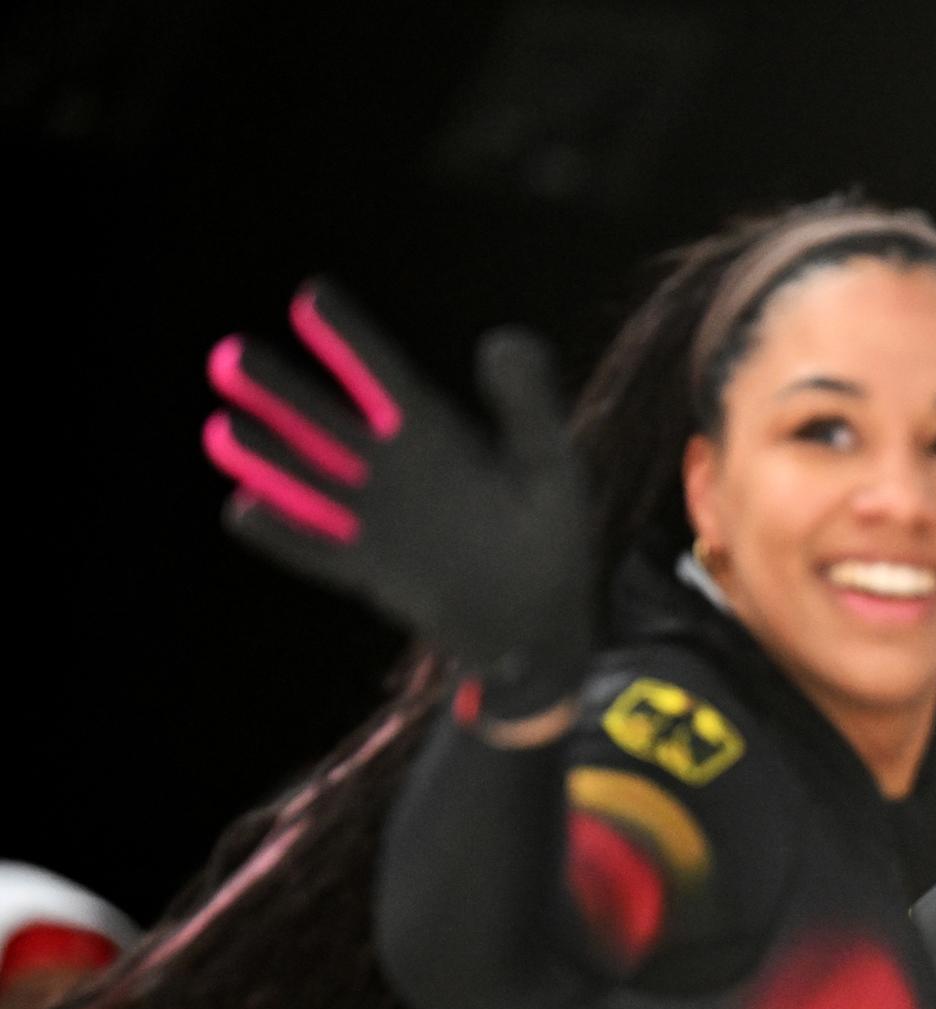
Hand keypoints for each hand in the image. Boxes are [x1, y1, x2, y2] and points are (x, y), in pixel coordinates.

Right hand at [203, 280, 592, 715]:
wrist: (541, 623)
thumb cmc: (551, 538)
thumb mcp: (550, 463)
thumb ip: (528, 404)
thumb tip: (499, 339)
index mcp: (437, 432)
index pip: (383, 374)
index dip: (349, 338)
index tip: (311, 295)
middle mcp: (394, 467)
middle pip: (326, 421)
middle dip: (281, 390)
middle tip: (230, 355)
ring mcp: (376, 518)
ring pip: (310, 478)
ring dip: (268, 456)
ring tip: (221, 428)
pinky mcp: (370, 569)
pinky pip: (319, 548)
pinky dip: (285, 534)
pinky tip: (242, 510)